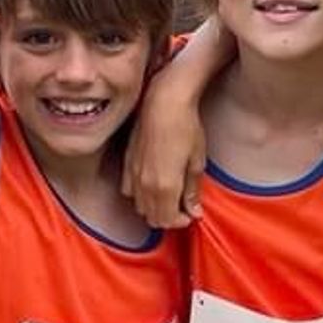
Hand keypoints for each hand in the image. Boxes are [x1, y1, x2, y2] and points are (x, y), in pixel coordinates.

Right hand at [126, 89, 207, 228]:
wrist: (164, 101)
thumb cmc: (185, 128)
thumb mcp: (196, 162)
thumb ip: (192, 191)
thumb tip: (194, 212)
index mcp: (166, 187)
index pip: (168, 220)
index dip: (180, 221)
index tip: (190, 214)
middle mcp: (145, 185)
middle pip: (152, 217)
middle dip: (168, 217)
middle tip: (182, 207)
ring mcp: (133, 174)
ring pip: (139, 206)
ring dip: (153, 208)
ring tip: (169, 197)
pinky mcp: (127, 162)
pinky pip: (129, 190)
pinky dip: (140, 195)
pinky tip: (152, 185)